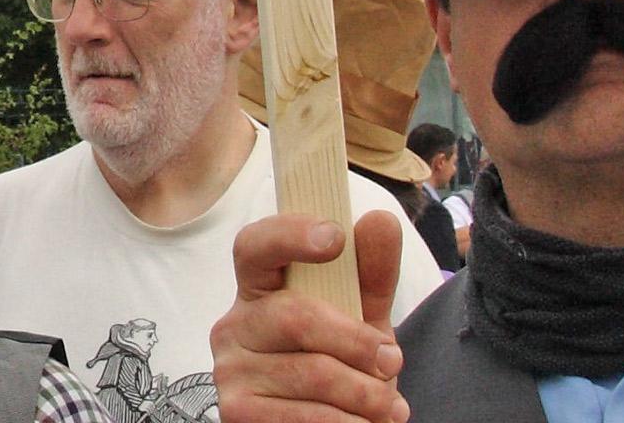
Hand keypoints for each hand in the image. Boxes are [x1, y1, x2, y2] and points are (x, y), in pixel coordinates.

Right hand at [212, 210, 408, 422]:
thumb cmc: (341, 358)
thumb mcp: (361, 312)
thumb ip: (372, 270)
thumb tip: (380, 219)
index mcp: (259, 286)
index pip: (255, 245)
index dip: (290, 235)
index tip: (335, 237)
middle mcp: (235, 323)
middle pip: (296, 316)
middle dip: (357, 341)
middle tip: (392, 360)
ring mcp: (231, 369)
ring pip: (310, 372)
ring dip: (363, 392)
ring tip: (387, 404)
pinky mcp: (237, 412)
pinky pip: (303, 416)